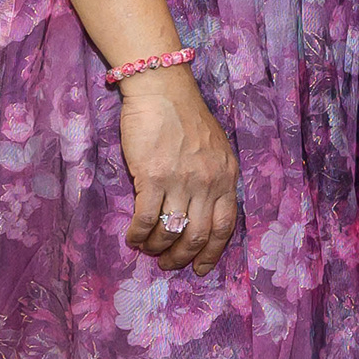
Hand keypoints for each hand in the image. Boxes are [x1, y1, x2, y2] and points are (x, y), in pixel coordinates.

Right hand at [119, 69, 239, 273]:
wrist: (162, 90)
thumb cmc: (186, 117)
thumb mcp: (217, 149)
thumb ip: (215, 179)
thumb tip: (204, 211)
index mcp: (226, 177)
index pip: (225, 226)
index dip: (212, 252)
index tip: (200, 268)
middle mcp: (207, 183)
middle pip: (198, 235)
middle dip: (182, 257)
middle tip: (168, 264)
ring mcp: (181, 181)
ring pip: (172, 231)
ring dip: (158, 248)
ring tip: (148, 250)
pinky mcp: (152, 177)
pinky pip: (146, 218)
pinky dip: (138, 234)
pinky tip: (132, 238)